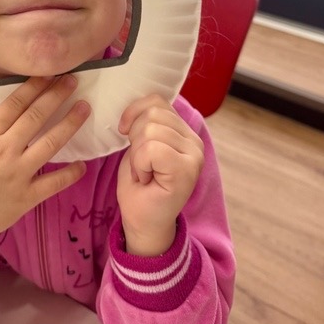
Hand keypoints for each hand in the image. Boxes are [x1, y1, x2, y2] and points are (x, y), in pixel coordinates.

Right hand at [0, 74, 90, 277]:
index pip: (14, 104)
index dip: (33, 86)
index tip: (48, 73)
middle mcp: (4, 150)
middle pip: (36, 116)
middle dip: (56, 95)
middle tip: (73, 80)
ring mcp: (18, 173)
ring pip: (51, 143)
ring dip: (70, 124)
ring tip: (84, 108)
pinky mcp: (28, 196)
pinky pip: (55, 182)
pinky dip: (71, 173)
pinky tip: (83, 164)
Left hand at [116, 94, 203, 256]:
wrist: (142, 221)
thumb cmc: (139, 185)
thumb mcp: (139, 144)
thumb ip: (147, 122)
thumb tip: (140, 103)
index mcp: (183, 131)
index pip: (156, 101)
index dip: (134, 115)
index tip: (129, 138)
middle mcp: (194, 141)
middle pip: (152, 114)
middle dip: (134, 139)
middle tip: (141, 164)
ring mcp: (194, 155)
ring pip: (150, 130)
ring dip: (137, 154)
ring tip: (144, 171)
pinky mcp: (187, 169)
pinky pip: (151, 149)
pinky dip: (139, 164)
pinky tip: (147, 178)